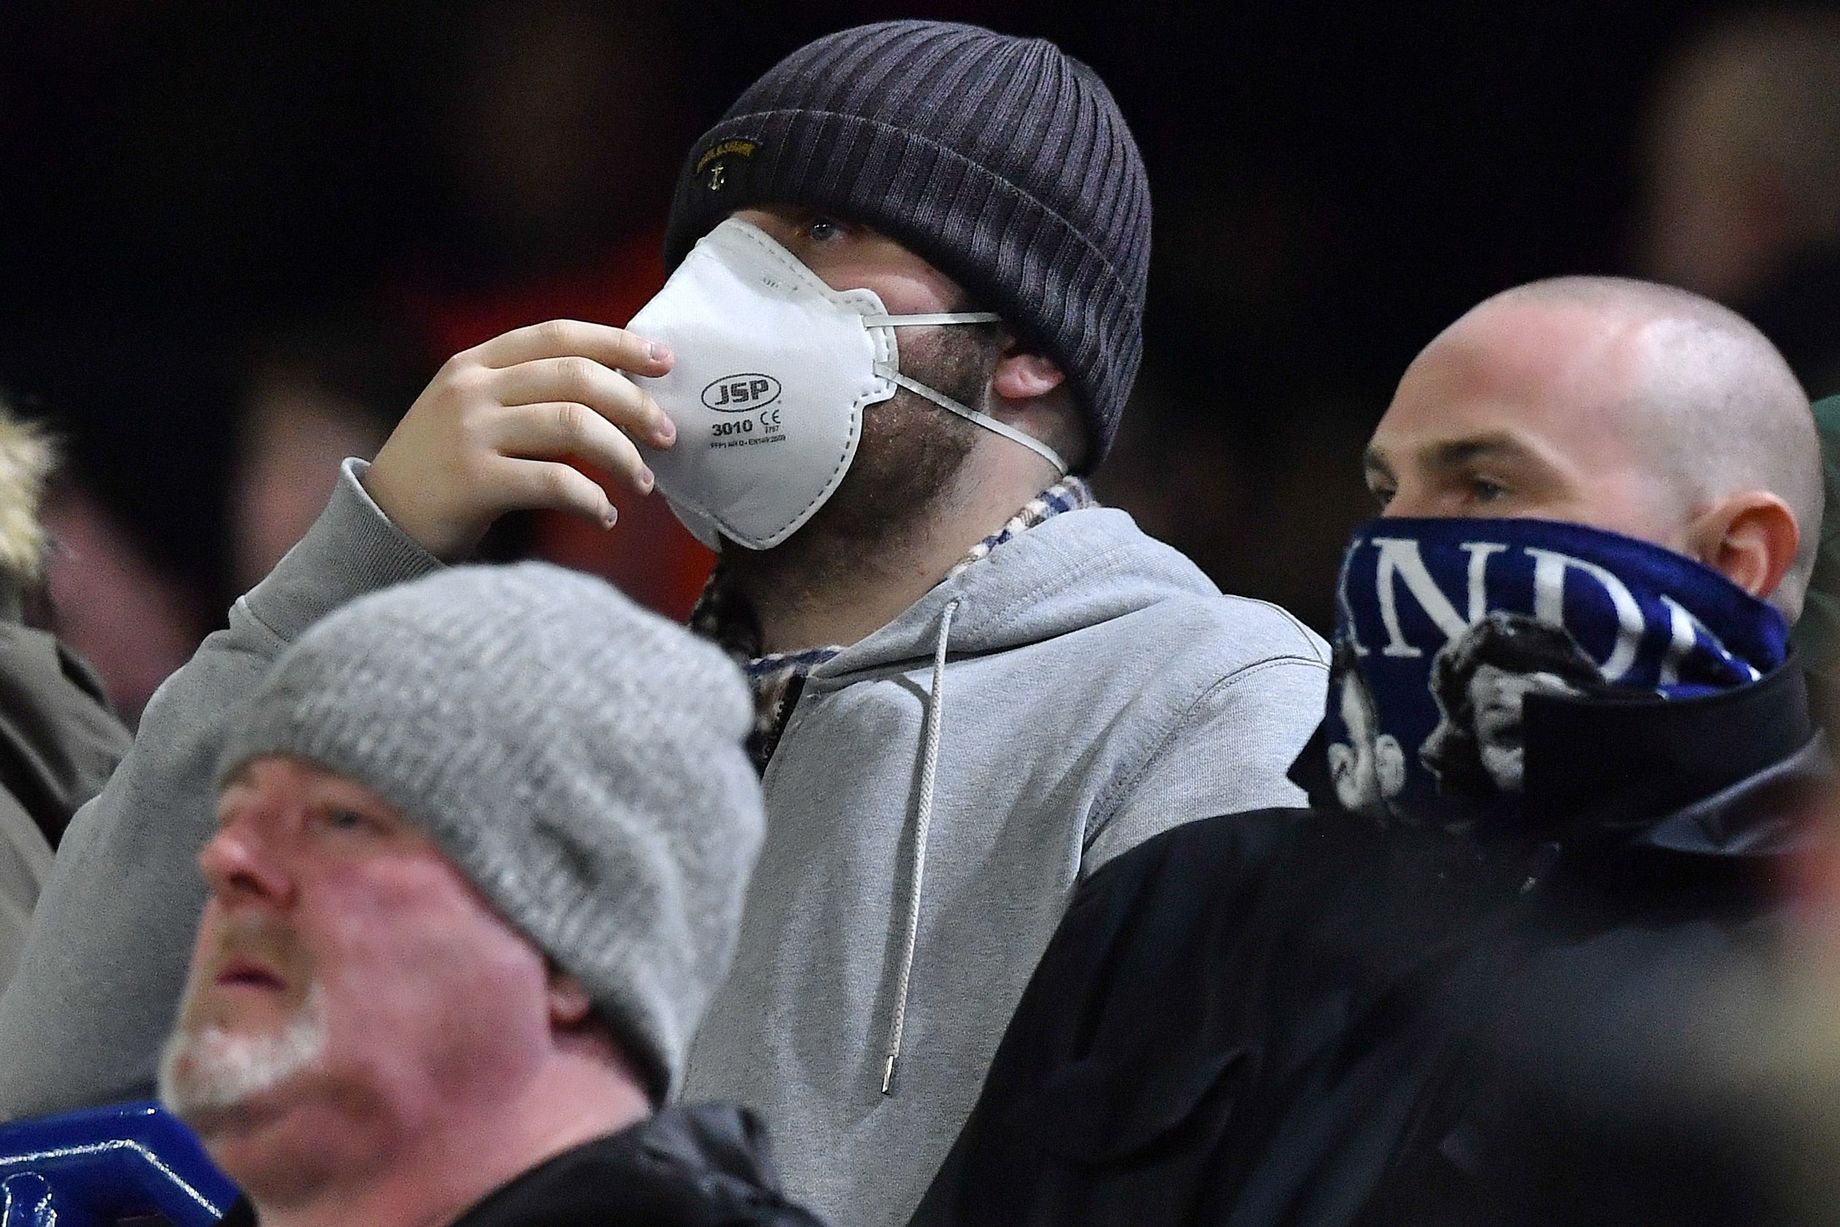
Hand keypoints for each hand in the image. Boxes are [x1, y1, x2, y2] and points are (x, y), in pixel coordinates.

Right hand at [362, 320, 677, 558]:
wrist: (380, 520)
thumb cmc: (444, 468)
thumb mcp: (474, 411)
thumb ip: (527, 392)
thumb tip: (618, 391)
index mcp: (476, 363)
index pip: (558, 335)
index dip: (617, 342)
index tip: (664, 360)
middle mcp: (472, 389)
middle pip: (576, 377)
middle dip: (634, 403)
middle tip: (667, 435)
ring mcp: (469, 432)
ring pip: (573, 425)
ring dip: (622, 455)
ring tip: (643, 483)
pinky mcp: (473, 481)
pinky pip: (555, 481)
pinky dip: (592, 499)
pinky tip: (604, 516)